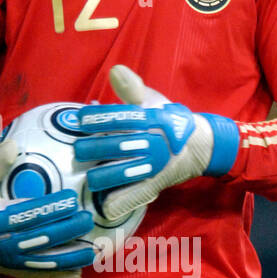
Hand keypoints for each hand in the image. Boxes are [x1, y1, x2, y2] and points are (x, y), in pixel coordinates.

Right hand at [0, 137, 94, 277]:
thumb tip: (13, 144)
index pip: (26, 214)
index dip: (50, 208)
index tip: (72, 198)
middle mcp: (2, 245)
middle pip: (40, 239)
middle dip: (66, 230)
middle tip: (87, 219)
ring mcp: (9, 262)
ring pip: (42, 262)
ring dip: (69, 257)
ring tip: (92, 249)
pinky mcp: (13, 271)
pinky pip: (38, 276)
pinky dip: (57, 277)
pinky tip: (77, 275)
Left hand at [72, 65, 238, 222]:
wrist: (197, 147)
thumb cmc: (166, 121)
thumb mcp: (152, 101)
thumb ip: (131, 88)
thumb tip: (114, 71)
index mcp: (149, 119)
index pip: (118, 117)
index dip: (95, 118)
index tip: (80, 119)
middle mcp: (150, 143)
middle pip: (114, 146)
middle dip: (91, 148)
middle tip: (79, 150)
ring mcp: (151, 167)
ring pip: (118, 173)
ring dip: (100, 175)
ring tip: (89, 175)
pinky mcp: (152, 186)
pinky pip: (133, 197)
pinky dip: (118, 203)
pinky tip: (104, 207)